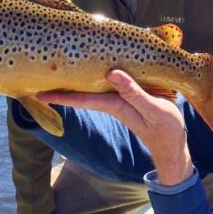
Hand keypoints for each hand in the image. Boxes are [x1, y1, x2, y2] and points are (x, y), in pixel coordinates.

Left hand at [38, 70, 192, 185]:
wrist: (174, 145)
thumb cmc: (165, 129)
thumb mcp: (153, 110)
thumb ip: (134, 93)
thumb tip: (112, 73)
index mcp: (115, 105)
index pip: (81, 99)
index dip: (60, 96)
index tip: (38, 94)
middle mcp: (112, 102)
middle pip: (81, 93)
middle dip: (61, 85)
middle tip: (39, 74)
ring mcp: (119, 100)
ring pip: (92, 87)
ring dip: (75, 79)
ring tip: (57, 68)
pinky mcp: (128, 97)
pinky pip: (107, 85)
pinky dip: (96, 75)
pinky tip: (93, 68)